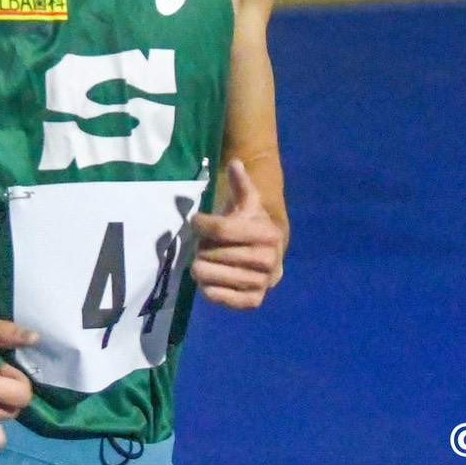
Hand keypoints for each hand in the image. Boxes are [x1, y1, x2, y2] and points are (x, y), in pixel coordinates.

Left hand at [190, 159, 284, 308]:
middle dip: (202, 247)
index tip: (195, 222)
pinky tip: (207, 280)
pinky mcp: (253, 301)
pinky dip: (209, 289)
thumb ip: (241, 184)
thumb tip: (235, 163)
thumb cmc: (251, 225)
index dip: (202, 224)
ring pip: (214, 275)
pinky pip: (222, 298)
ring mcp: (261, 283)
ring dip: (202, 267)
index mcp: (268, 233)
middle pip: (214, 253)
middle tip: (202, 245)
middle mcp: (268, 260)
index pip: (222, 229)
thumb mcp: (247, 202)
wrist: (269, 255)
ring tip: (203, 261)